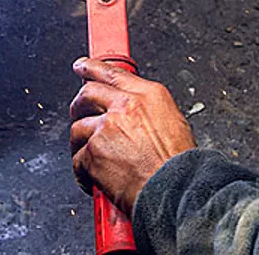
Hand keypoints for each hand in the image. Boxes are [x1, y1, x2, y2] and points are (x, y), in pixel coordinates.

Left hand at [70, 57, 195, 214]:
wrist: (178, 192)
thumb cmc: (180, 166)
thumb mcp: (174, 124)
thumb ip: (148, 112)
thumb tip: (134, 116)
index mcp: (149, 95)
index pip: (113, 73)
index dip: (92, 68)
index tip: (82, 66)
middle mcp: (125, 106)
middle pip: (88, 93)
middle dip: (79, 103)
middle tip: (77, 111)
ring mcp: (107, 128)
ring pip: (78, 128)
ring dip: (80, 143)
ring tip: (88, 156)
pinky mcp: (93, 152)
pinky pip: (77, 158)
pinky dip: (82, 171)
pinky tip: (92, 179)